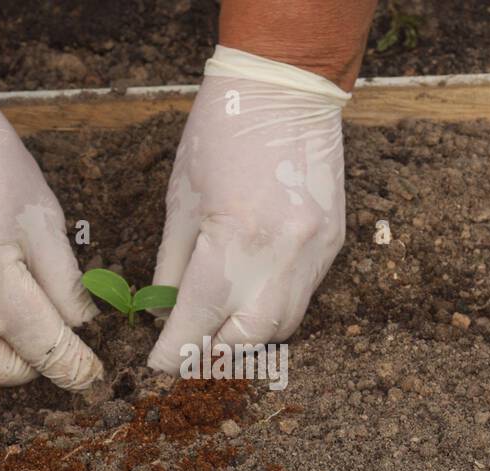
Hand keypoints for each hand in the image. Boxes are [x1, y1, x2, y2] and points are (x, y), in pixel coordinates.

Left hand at [147, 46, 348, 372]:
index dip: (174, 349)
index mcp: (235, 238)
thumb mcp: (181, 199)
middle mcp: (282, 254)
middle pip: (246, 338)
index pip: (200, 318)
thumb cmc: (223, 131)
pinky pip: (302, 298)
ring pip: (281, 326)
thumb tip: (165, 313)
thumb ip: (173, 265)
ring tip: (217, 327)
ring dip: (245, 336)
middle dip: (211, 351)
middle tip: (185, 349)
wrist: (286, 87)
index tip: (157, 364)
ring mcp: (315, 252)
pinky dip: (272, 308)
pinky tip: (249, 297)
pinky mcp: (332, 245)